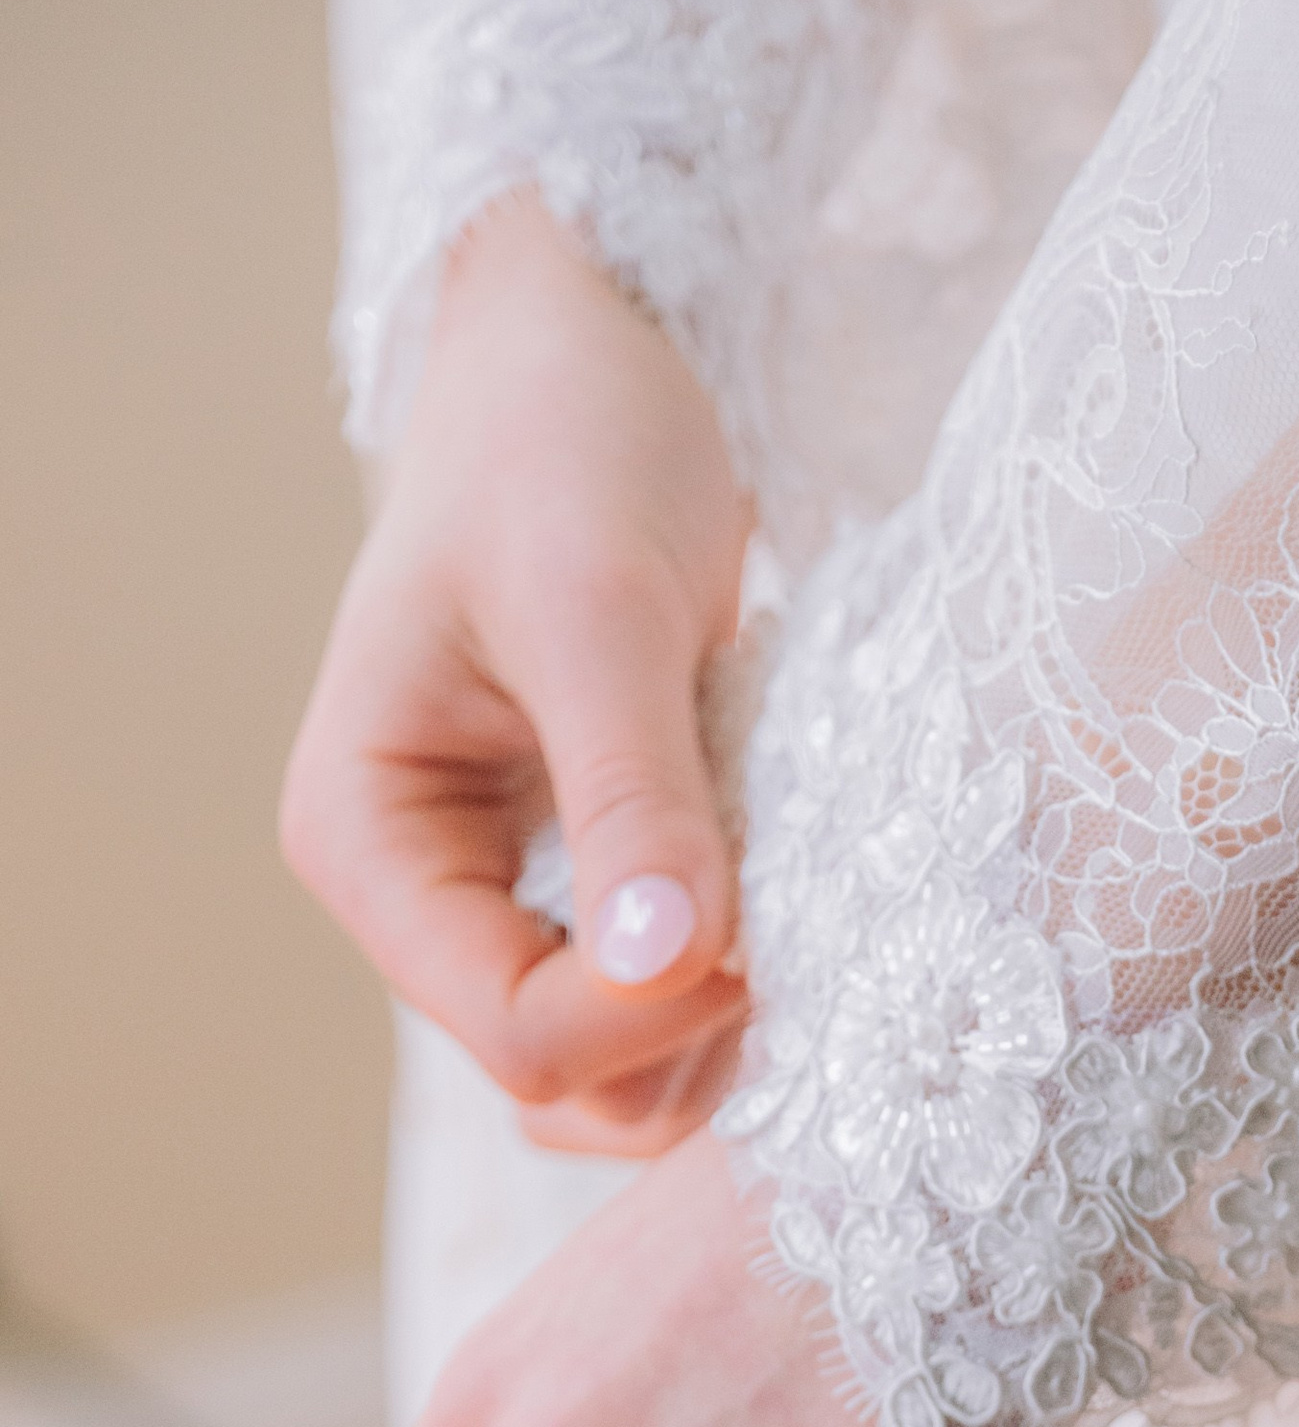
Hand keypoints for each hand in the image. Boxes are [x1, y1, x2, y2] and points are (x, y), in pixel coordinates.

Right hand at [282, 192, 755, 1155]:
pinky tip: (796, 888)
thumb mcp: (599, 610)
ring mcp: (509, 895)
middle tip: (804, 932)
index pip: (514, 1032)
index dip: (648, 1019)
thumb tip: (667, 960)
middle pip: (566, 1077)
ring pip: (625, 1062)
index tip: (758, 932)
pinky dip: (740, 972)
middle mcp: (422, 896)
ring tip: (805, 900)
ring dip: (725, 1023)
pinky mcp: (593, 879)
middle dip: (688, 1041)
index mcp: (365, 842)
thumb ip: (631, 795)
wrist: (588, 349)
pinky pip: (667, 989)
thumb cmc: (563, 444)